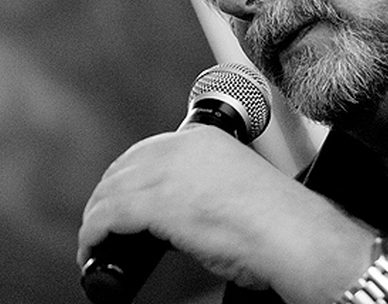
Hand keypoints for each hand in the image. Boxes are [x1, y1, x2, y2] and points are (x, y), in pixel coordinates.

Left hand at [78, 126, 375, 302]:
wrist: (295, 237)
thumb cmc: (280, 225)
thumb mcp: (237, 187)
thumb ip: (205, 187)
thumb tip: (183, 212)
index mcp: (202, 138)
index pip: (146, 152)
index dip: (125, 177)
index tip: (117, 197)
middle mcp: (181, 147)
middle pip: (124, 168)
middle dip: (106, 196)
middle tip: (100, 223)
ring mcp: (168, 173)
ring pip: (112, 192)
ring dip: (97, 218)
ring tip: (92, 241)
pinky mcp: (158, 203)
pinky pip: (109, 216)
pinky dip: (94, 233)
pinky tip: (92, 248)